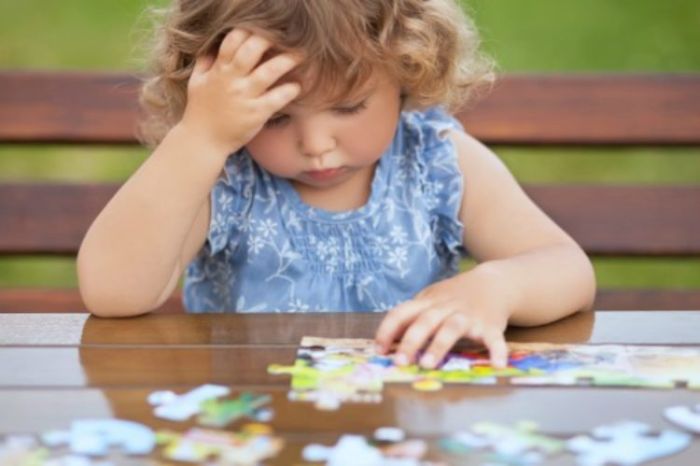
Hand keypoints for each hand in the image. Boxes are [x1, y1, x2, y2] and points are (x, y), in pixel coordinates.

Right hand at [179, 29, 301, 154]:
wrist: (202, 142)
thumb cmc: (199, 112)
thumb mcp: (196, 83)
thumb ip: (204, 63)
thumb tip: (213, 47)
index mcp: (218, 71)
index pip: (233, 41)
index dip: (248, 31)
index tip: (262, 30)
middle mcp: (231, 81)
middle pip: (251, 51)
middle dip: (269, 40)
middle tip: (285, 37)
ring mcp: (244, 97)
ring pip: (267, 72)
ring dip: (285, 62)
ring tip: (299, 56)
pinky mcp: (256, 114)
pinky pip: (276, 99)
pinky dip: (288, 91)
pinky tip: (297, 86)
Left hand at [374, 265, 512, 368]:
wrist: (493, 283)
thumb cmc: (454, 297)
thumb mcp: (430, 300)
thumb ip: (411, 318)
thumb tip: (384, 342)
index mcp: (427, 303)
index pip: (402, 312)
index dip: (388, 330)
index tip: (378, 350)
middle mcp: (446, 308)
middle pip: (425, 321)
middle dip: (411, 341)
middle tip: (400, 362)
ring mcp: (468, 316)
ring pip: (451, 328)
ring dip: (439, 345)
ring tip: (428, 365)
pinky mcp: (490, 326)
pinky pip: (493, 338)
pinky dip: (497, 350)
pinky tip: (497, 365)